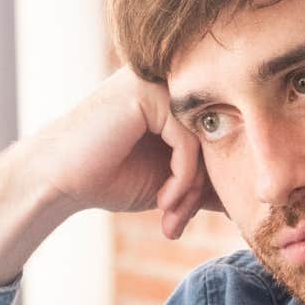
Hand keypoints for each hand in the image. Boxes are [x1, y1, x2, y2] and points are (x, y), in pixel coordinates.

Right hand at [32, 66, 220, 239]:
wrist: (56, 181)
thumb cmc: (106, 178)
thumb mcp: (168, 181)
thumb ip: (203, 179)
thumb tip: (248, 197)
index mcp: (172, 96)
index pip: (215, 134)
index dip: (209, 181)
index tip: (187, 217)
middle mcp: (166, 81)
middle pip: (213, 135)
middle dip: (202, 189)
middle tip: (179, 224)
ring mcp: (155, 82)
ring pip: (203, 140)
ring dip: (191, 189)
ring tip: (171, 217)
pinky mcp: (147, 93)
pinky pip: (188, 141)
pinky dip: (182, 179)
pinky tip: (162, 201)